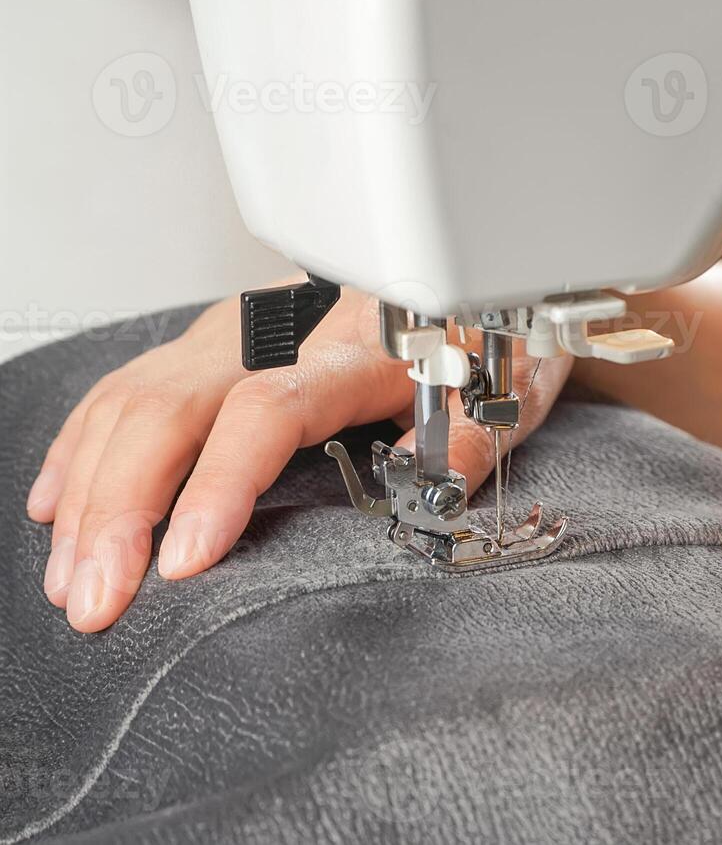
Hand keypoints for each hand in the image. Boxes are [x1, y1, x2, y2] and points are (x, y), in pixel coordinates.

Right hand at [25, 289, 569, 633]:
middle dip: (119, 510)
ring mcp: (236, 332)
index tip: (183, 558)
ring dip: (90, 493)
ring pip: (134, 401)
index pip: (268, 409)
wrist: (465, 281)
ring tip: (74, 578)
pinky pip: (127, 387)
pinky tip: (58, 503)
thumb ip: (473, 439)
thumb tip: (438, 490)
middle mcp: (280, 332)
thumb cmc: (481, 342)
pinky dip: (83, 447)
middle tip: (97, 599)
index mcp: (356, 347)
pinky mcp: (214, 341)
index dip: (218, 483)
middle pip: (171, 407)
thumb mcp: (505, 389)